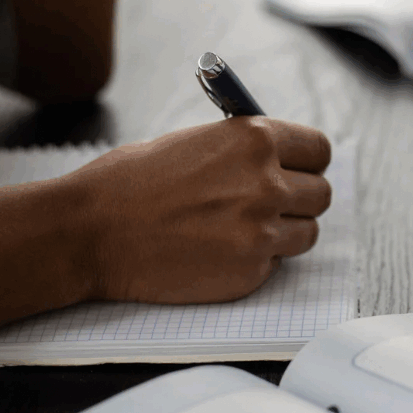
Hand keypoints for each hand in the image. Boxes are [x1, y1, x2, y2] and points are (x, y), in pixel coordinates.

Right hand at [64, 117, 332, 303]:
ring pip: (307, 234)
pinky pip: (275, 265)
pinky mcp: (250, 273)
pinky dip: (256, 260)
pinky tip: (217, 251)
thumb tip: (278, 160)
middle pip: (321, 194)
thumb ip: (243, 150)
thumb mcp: (194, 142)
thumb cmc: (130, 182)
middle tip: (272, 204)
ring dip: (284, 232)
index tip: (300, 169)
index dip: (308, 161)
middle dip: (300, 199)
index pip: (319, 149)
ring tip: (240, 229)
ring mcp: (261, 232)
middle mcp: (267, 184)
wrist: (91, 232)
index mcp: (254, 139)